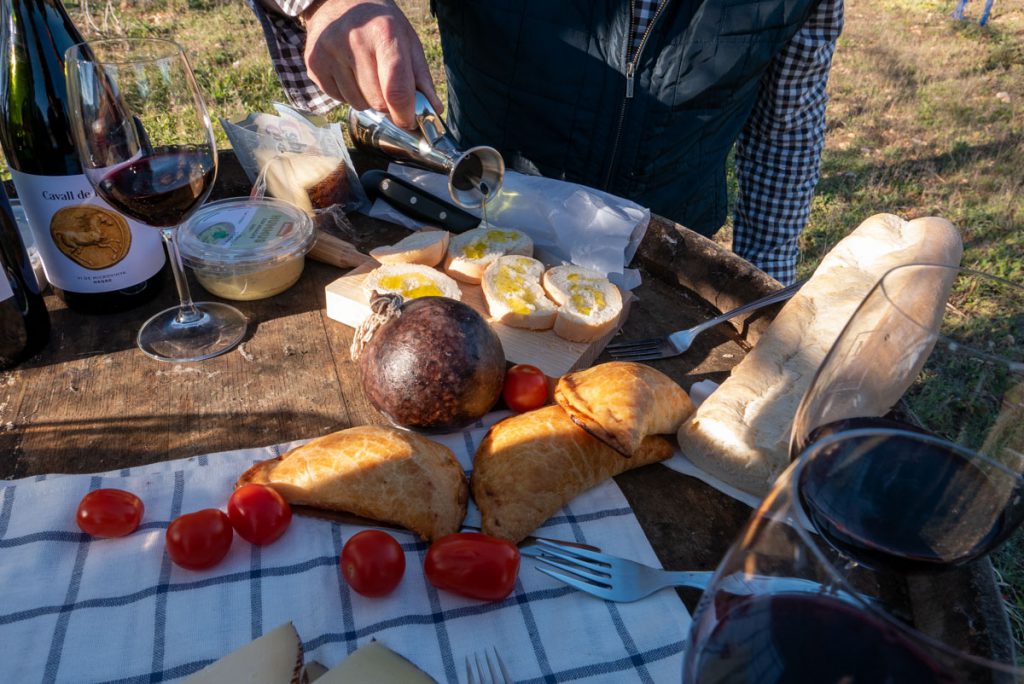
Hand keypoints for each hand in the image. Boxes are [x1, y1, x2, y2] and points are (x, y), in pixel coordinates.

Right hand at [302, 0, 441, 128]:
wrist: (339, 1)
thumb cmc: (380, 24)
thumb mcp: (407, 40)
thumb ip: (421, 77)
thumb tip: (433, 111)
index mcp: (385, 33)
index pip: (396, 89)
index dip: (405, 114)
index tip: (410, 121)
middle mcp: (355, 41)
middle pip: (378, 102)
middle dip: (388, 104)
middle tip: (387, 86)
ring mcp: (330, 52)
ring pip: (358, 104)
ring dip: (367, 99)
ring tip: (366, 72)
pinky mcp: (314, 63)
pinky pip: (339, 99)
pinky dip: (348, 93)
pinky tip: (349, 71)